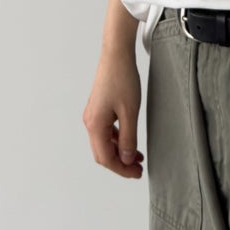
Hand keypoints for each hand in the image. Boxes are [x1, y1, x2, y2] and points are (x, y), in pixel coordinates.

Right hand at [82, 48, 144, 178]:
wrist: (116, 56)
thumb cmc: (123, 79)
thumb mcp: (130, 112)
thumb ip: (128, 138)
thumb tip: (126, 159)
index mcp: (95, 125)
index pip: (106, 158)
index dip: (122, 170)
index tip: (137, 174)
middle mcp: (90, 123)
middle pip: (102, 154)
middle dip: (120, 165)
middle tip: (139, 170)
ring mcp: (93, 116)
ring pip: (104, 144)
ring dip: (119, 153)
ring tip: (138, 158)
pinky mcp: (98, 110)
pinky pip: (105, 133)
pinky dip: (117, 141)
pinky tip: (130, 142)